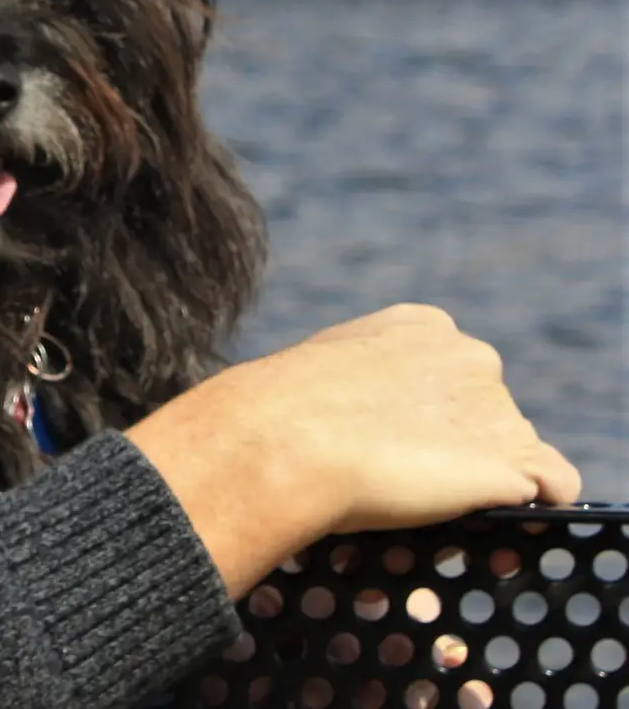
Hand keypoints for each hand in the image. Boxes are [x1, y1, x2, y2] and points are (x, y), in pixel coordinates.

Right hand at [126, 304, 581, 597]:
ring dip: (488, 475)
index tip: (397, 436)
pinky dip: (538, 502)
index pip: (458, 373)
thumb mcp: (327, 369)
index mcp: (424, 326)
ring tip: (429, 496)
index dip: (434, 412)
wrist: (283, 440)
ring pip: (518, 451)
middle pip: (492, 411)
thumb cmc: (282, 408)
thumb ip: (369, 380)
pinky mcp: (510, 460)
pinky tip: (493, 511)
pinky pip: (556, 485)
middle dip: (463, 442)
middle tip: (409, 473)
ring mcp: (495, 407)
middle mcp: (470, 355)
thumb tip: (361, 418)